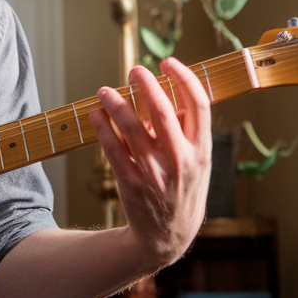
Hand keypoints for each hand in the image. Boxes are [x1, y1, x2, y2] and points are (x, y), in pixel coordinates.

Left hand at [88, 58, 211, 271]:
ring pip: (131, 128)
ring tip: (104, 91)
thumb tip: (159, 93)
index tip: (168, 62)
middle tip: (135, 69)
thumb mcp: (196, 162)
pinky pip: (112, 149)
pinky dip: (102, 128)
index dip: (184, 78)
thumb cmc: (182, 189)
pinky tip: (95, 114)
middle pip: (162, 111)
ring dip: (115, 103)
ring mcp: (155, 173)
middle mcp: (181, 160)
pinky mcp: (131, 183)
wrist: (167, 236)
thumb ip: (183, 130)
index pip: (199, 104)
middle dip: (146, 84)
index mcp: (202, 150)